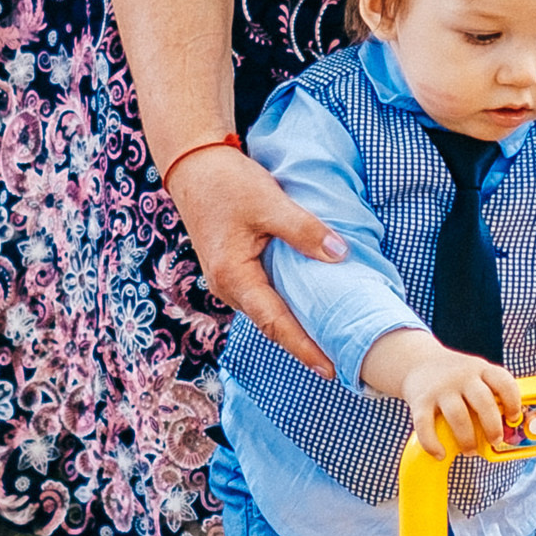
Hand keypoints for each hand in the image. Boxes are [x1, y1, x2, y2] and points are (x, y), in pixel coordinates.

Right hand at [170, 145, 345, 376]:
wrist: (194, 167)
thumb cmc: (228, 184)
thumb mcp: (270, 203)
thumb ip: (304, 230)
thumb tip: (340, 254)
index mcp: (234, 277)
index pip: (275, 323)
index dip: (303, 347)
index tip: (330, 368)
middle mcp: (228, 288)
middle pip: (271, 325)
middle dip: (303, 345)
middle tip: (341, 361)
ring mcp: (229, 281)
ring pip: (268, 312)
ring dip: (295, 327)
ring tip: (330, 340)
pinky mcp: (234, 271)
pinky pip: (264, 297)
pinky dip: (286, 306)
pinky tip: (309, 306)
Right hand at [361, 331, 521, 456]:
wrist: (417, 361)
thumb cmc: (455, 376)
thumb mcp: (476, 373)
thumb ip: (490, 392)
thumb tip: (510, 426)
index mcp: (480, 369)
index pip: (503, 382)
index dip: (513, 402)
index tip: (513, 419)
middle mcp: (462, 377)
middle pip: (483, 402)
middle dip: (493, 426)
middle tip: (495, 440)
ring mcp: (440, 389)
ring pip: (458, 416)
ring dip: (467, 439)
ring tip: (471, 451)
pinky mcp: (420, 401)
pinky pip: (425, 426)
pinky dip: (433, 444)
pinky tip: (440, 454)